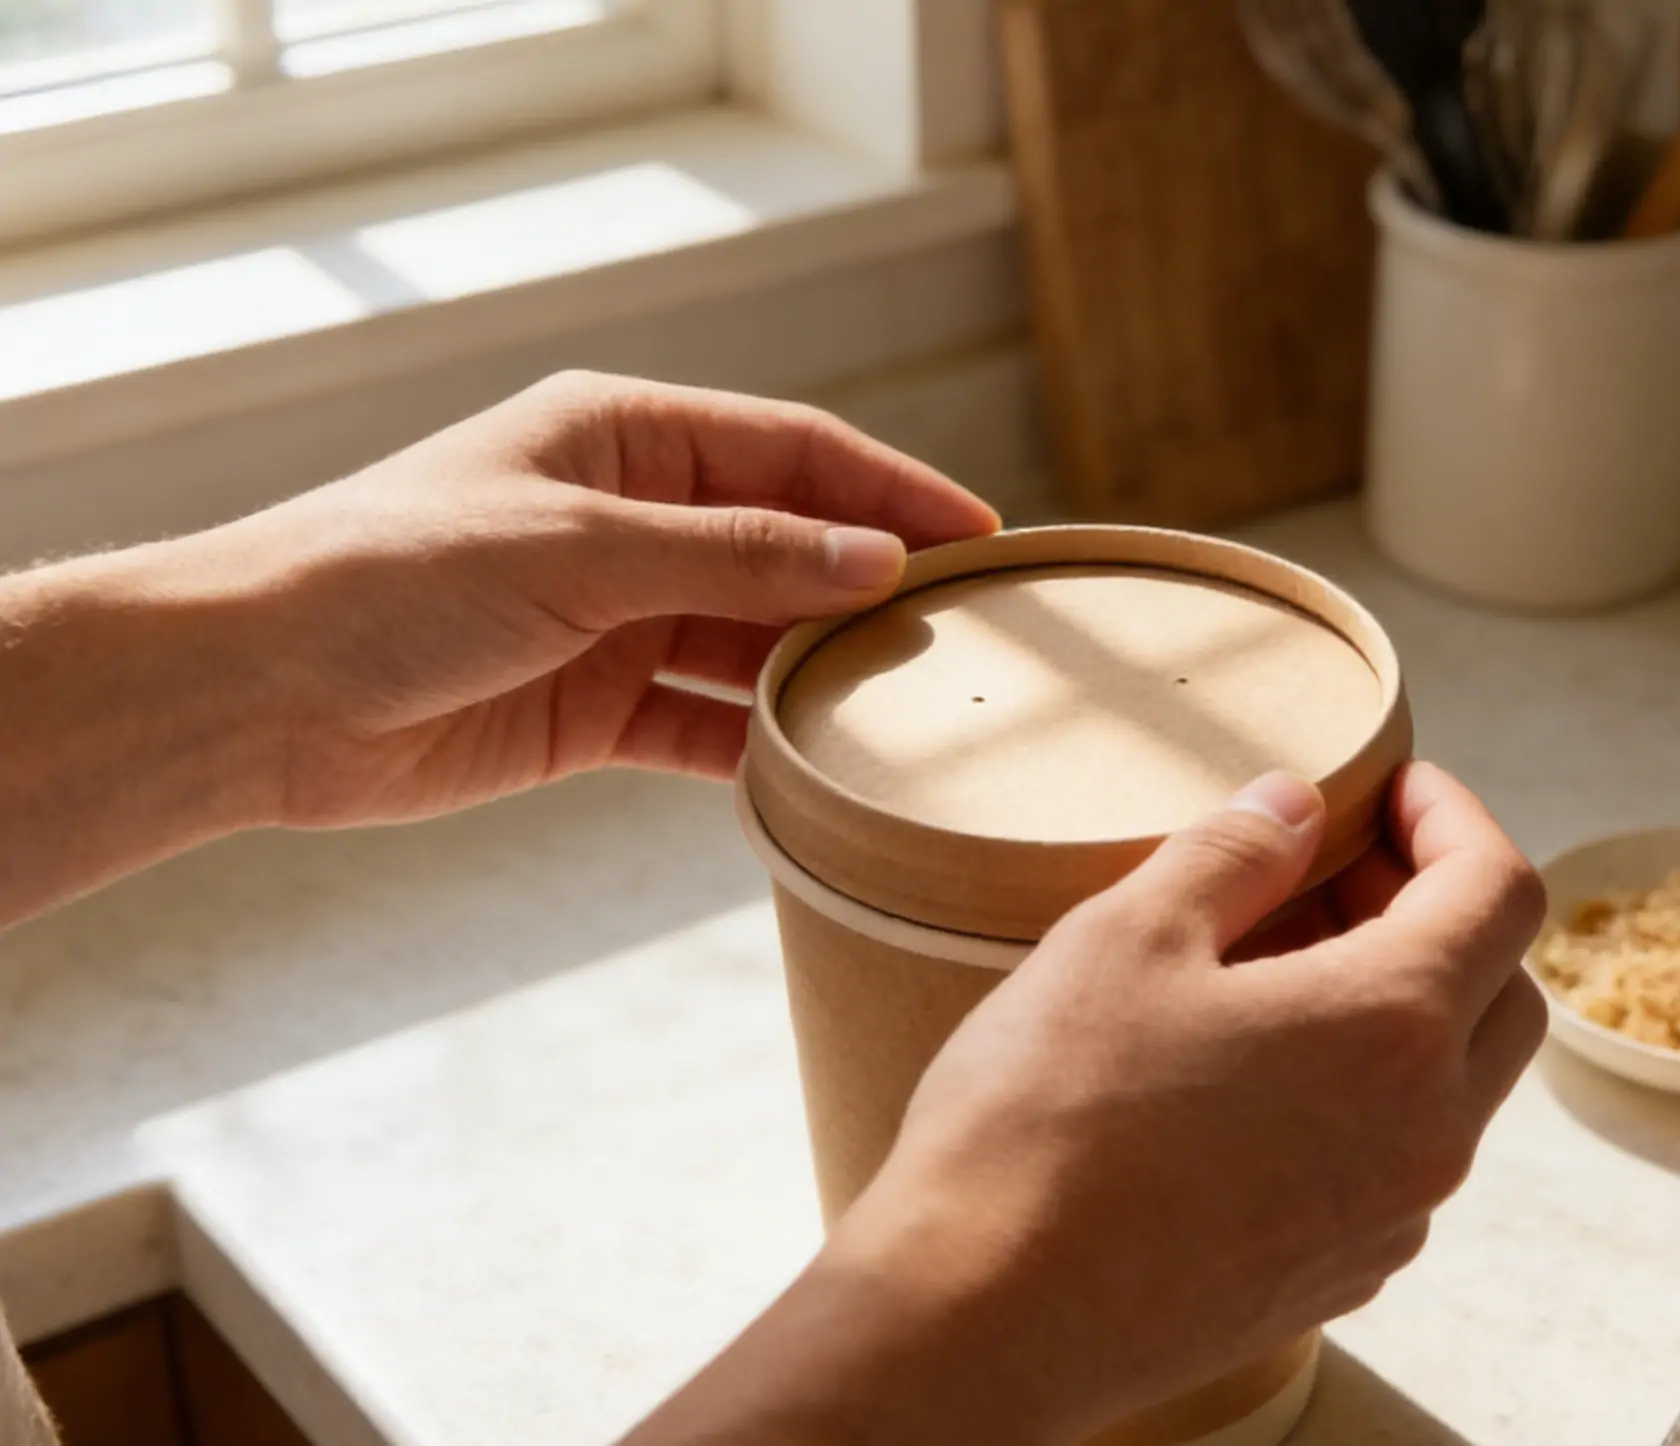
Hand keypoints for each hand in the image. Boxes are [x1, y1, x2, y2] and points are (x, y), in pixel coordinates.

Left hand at [191, 370, 999, 826]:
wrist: (256, 692)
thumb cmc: (395, 574)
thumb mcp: (579, 547)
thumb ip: (733, 557)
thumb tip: (874, 564)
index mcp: (625, 438)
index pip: (794, 453)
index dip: (892, 491)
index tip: (980, 540)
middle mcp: (630, 521)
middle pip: (786, 548)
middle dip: (871, 588)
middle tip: (970, 638)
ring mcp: (614, 619)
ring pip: (753, 641)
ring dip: (821, 672)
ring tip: (915, 711)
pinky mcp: (590, 710)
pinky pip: (702, 725)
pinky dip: (756, 748)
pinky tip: (817, 773)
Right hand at [654, 762, 1546, 1445]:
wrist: (984, 1317)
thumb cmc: (1046, 1118)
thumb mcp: (1126, 937)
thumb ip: (1233, 852)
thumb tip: (1293, 806)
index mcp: (1392, 1028)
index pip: (1498, 891)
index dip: (1456, 816)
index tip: (1393, 789)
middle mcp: (1424, 1134)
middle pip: (1502, 990)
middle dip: (1439, 908)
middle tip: (1334, 869)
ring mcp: (1388, 1221)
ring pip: (1452, 1083)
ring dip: (1401, 1003)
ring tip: (1275, 963)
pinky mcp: (1336, 1276)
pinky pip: (1394, 1160)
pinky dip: (1364, 1090)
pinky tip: (1253, 1070)